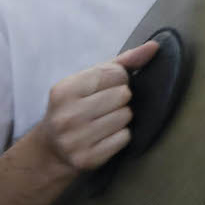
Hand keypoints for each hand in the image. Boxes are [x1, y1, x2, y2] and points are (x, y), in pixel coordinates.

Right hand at [35, 41, 160, 174]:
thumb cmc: (76, 106)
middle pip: (123, 95)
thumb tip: (154, 46)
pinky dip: (121, 136)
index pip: (116, 73)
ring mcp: (75, 139)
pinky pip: (125, 138)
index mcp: (65, 90)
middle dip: (121, 99)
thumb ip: (122, 62)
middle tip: (105, 107)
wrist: (51, 149)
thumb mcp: (89, 81)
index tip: (106, 88)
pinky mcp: (87, 158)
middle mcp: (67, 115)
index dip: (119, 79)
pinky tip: (105, 136)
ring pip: (126, 116)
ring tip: (104, 121)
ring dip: (122, 118)